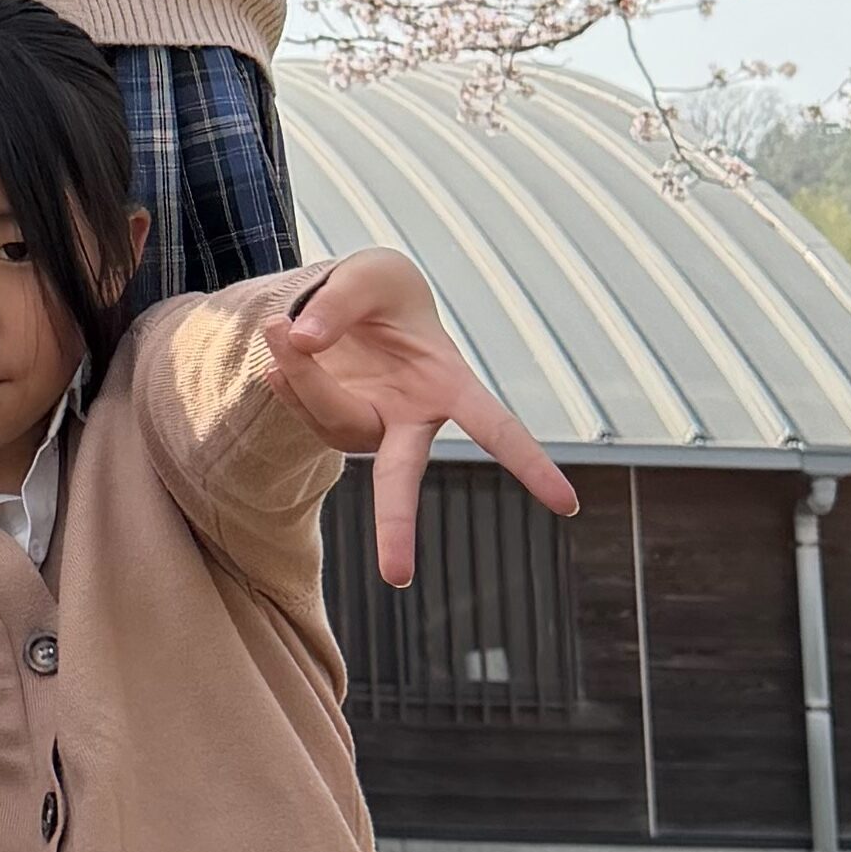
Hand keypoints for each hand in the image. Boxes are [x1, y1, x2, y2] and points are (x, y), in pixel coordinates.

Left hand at [259, 249, 576, 584]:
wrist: (340, 302)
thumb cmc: (378, 293)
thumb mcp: (369, 274)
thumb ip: (340, 301)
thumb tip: (303, 342)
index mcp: (449, 385)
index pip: (495, 426)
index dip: (530, 462)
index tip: (567, 504)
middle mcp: (411, 420)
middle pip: (403, 477)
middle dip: (397, 525)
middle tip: (398, 577)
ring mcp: (368, 429)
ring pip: (332, 417)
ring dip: (304, 376)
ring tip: (283, 327)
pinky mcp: (329, 428)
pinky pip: (300, 408)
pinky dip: (285, 376)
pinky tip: (283, 354)